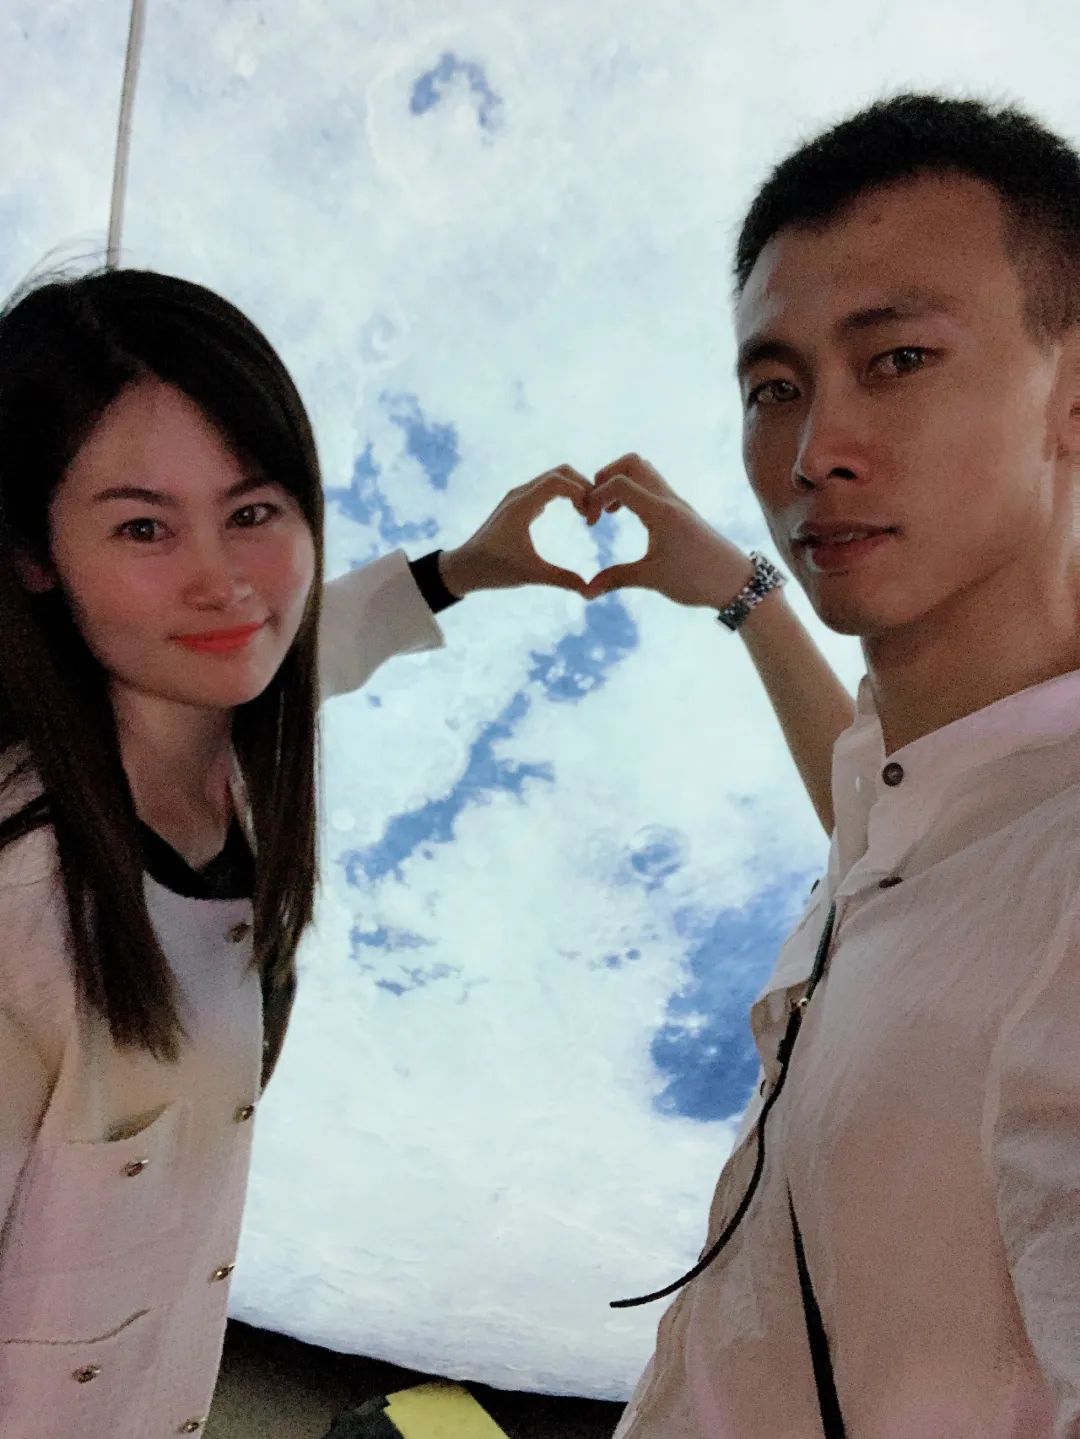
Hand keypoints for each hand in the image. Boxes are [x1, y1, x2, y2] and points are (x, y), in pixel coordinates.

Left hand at [439, 465, 591, 596]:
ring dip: (573, 489)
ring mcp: (517, 497)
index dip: (581, 492)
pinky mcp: (517, 504)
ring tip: (586, 513)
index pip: (558, 480)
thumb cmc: (493, 570)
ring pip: (552, 478)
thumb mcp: (530, 575)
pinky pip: (545, 488)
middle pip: (559, 472)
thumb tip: (590, 589)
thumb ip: (561, 579)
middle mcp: (519, 495)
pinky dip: (563, 494)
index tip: (591, 515)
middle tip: (594, 511)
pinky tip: (573, 513)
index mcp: (521, 505)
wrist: (463, 567)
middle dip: (582, 485)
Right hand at [583, 454, 754, 609]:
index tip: (589, 521)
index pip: (620, 483)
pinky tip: (627, 517)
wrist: (737, 582)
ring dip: (620, 482)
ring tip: (608, 512)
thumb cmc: (697, 580)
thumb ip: (615, 579)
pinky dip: (633, 492)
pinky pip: (652, 486)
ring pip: (644, 471)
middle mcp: (669, 500)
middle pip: (632, 463)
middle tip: (595, 505)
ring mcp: (676, 503)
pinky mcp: (680, 511)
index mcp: (661, 512)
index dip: (596, 496)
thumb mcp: (652, 579)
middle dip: (606, 476)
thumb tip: (585, 591)